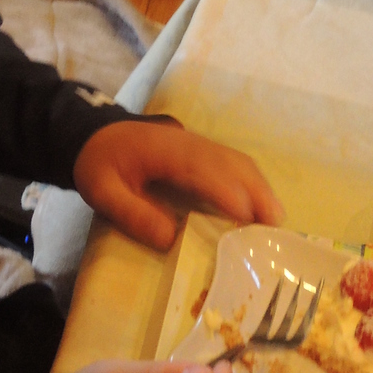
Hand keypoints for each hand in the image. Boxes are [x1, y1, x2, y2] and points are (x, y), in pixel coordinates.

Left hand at [73, 119, 283, 249]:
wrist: (97, 134)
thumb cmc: (100, 164)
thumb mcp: (101, 191)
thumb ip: (132, 213)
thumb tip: (171, 238)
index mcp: (164, 150)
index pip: (202, 168)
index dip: (225, 190)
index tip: (246, 216)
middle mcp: (190, 143)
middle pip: (232, 163)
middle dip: (256, 192)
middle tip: (274, 226)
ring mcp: (200, 144)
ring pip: (239, 162)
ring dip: (260, 188)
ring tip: (275, 221)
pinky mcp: (204, 151)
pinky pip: (235, 163)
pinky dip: (253, 183)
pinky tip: (261, 205)